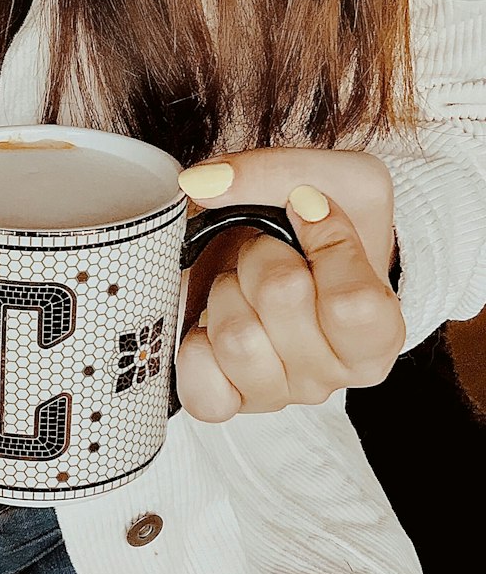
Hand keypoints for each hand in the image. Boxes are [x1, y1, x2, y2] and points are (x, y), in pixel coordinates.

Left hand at [175, 148, 404, 421]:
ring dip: (226, 291)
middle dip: (264, 253)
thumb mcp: (333, 179)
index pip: (353, 302)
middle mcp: (332, 376)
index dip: (327, 242)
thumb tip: (203, 185)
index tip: (309, 212)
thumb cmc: (323, 229)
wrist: (289, 264)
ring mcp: (278, 394)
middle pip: (283, 300)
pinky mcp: (228, 402)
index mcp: (379, 335)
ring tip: (241, 286)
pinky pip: (201, 388)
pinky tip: (211, 324)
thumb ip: (278, 172)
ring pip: (236, 338)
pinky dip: (194, 346)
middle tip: (268, 252)